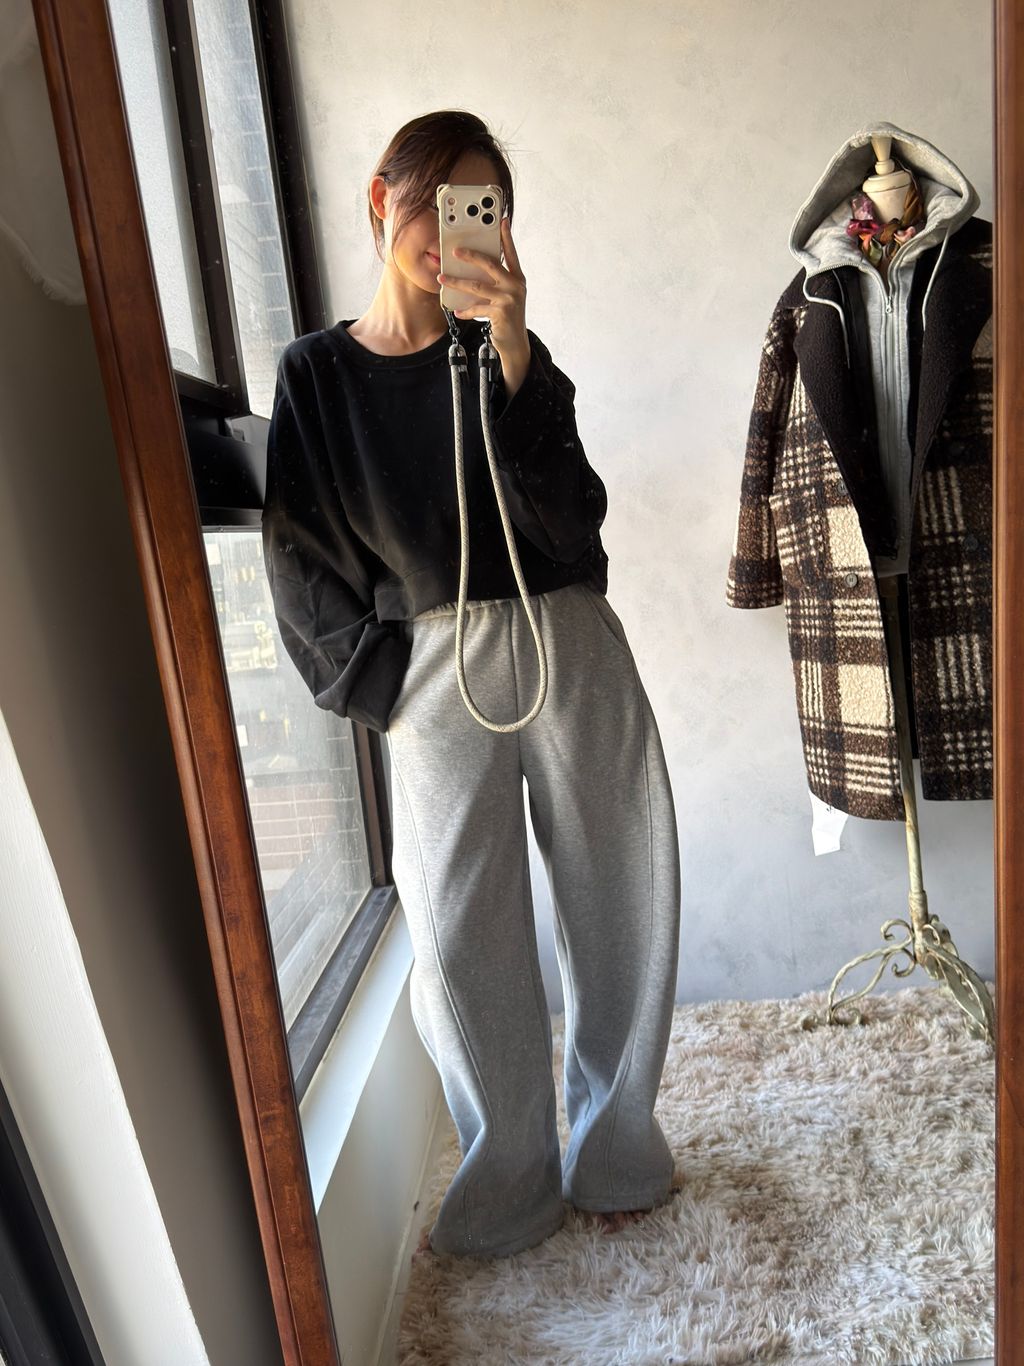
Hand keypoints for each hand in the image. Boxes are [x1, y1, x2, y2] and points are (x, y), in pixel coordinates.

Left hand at [437, 218, 530, 391]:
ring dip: (456, 281)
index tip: (501, 220)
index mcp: (517, 278)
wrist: (515, 344)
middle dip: (471, 255)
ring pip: (476, 285)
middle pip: (489, 264)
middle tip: (455, 250)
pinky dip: (465, 310)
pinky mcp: (500, 312)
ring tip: (442, 277)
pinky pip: (476, 307)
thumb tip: (474, 269)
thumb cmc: (507, 318)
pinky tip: (457, 311)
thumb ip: (496, 282)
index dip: (506, 237)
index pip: (510, 253)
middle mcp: (515, 286)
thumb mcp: (506, 297)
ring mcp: (508, 299)